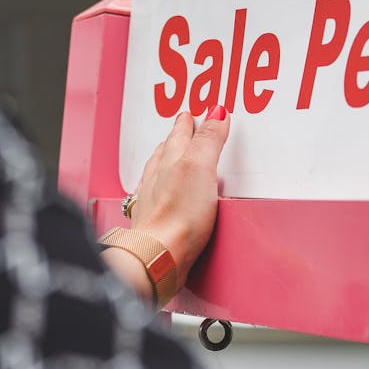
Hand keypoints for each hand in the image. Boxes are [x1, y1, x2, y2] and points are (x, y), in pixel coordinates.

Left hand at [128, 107, 230, 287]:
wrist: (159, 255)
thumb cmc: (177, 216)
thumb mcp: (200, 168)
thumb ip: (209, 140)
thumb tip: (216, 113)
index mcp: (170, 162)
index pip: (180, 136)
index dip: (187, 124)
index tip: (190, 114)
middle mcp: (157, 179)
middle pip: (166, 152)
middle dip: (175, 138)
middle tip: (181, 127)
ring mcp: (152, 203)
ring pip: (156, 173)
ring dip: (164, 161)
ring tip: (169, 154)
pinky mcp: (153, 225)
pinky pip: (152, 198)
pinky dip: (157, 190)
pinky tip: (161, 196)